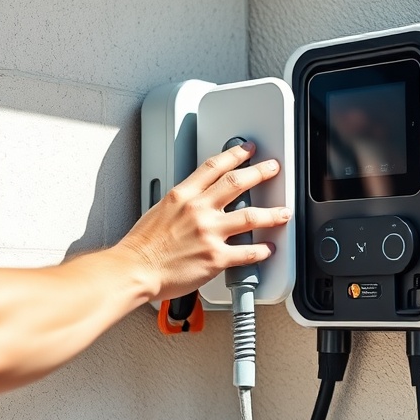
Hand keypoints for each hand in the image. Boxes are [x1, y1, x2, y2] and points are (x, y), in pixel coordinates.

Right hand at [115, 141, 291, 301]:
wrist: (135, 269)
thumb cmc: (142, 246)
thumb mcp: (160, 210)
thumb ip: (182, 203)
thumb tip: (198, 201)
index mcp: (183, 195)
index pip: (214, 166)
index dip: (235, 154)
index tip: (248, 149)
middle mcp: (198, 210)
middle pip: (237, 183)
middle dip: (261, 172)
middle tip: (273, 168)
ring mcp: (209, 233)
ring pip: (251, 217)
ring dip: (273, 213)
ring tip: (284, 212)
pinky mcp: (215, 258)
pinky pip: (247, 252)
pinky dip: (262, 251)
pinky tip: (269, 248)